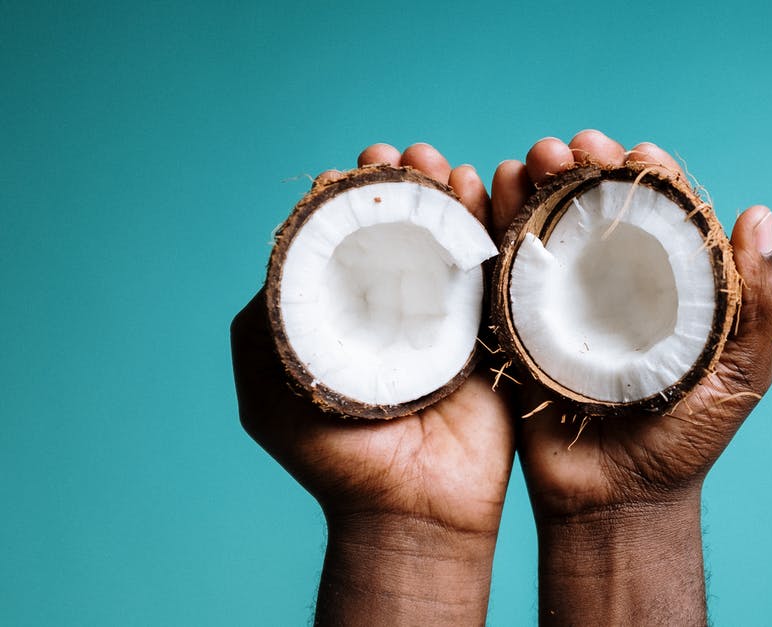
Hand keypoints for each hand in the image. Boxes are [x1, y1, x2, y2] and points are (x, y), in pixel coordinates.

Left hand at [231, 143, 513, 624]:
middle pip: (405, 230)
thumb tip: (281, 253)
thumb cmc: (335, 461)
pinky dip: (494, 228)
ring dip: (451, 196)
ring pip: (451, 241)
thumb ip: (265, 327)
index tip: (366, 164)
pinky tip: (488, 191)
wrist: (412, 512)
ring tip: (447, 168)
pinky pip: (496, 273)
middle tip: (412, 158)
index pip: (350, 238)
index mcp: (345, 315)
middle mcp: (396, 308)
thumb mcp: (271, 393)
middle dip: (409, 185)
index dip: (358, 195)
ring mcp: (448, 318)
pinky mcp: (496, 334)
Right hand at [490, 130, 771, 624]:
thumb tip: (759, 214)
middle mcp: (617, 287)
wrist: (615, 502)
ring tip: (533, 158)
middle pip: (599, 210)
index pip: (662, 215)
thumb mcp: (742, 375)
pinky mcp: (519, 327)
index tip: (638, 150)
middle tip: (573, 145)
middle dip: (585, 167)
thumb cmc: (687, 444)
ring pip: (550, 227)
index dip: (650, 175)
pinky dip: (498, 223)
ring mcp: (565, 304)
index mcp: (671, 289)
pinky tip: (493, 188)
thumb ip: (760, 304)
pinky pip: (507, 268)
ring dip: (539, 183)